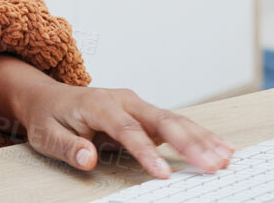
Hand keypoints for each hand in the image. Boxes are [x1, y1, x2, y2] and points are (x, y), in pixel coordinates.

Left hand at [15, 80, 233, 179]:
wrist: (48, 98)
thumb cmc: (49, 118)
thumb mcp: (47, 134)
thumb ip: (67, 147)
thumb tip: (87, 159)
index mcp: (99, 104)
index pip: (127, 130)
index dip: (146, 153)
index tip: (163, 175)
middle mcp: (124, 101)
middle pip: (161, 120)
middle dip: (190, 143)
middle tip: (214, 164)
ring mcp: (138, 106)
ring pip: (175, 120)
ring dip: (202, 139)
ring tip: (227, 157)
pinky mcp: (147, 115)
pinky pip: (176, 125)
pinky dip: (199, 137)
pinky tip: (221, 148)